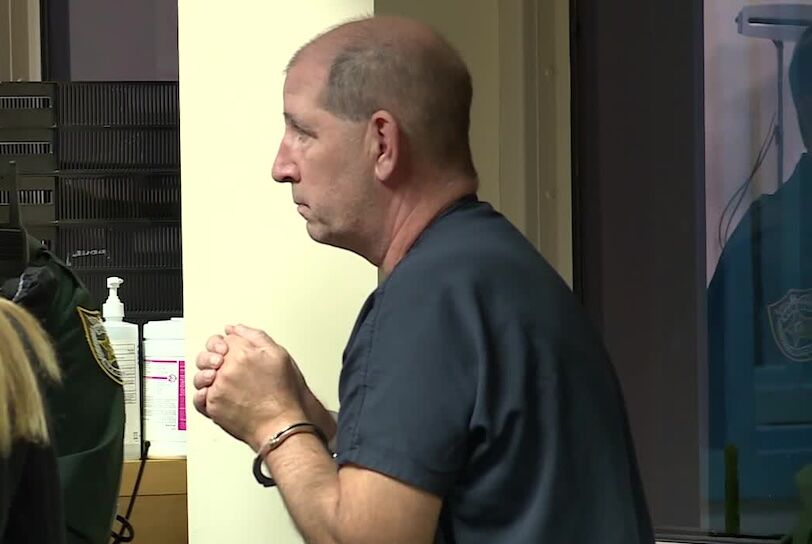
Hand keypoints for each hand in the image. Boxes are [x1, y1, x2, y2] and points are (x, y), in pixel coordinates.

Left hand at [193, 325, 336, 446]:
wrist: (281, 424)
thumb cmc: (284, 394)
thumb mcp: (279, 355)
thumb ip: (255, 336)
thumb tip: (236, 329)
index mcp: (241, 352)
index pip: (222, 339)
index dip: (227, 344)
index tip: (231, 350)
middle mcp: (226, 368)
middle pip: (208, 355)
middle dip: (214, 357)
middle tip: (225, 365)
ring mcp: (217, 388)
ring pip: (200, 375)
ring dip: (207, 375)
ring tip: (220, 380)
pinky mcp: (213, 407)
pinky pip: (198, 398)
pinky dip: (202, 394)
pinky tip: (212, 393)